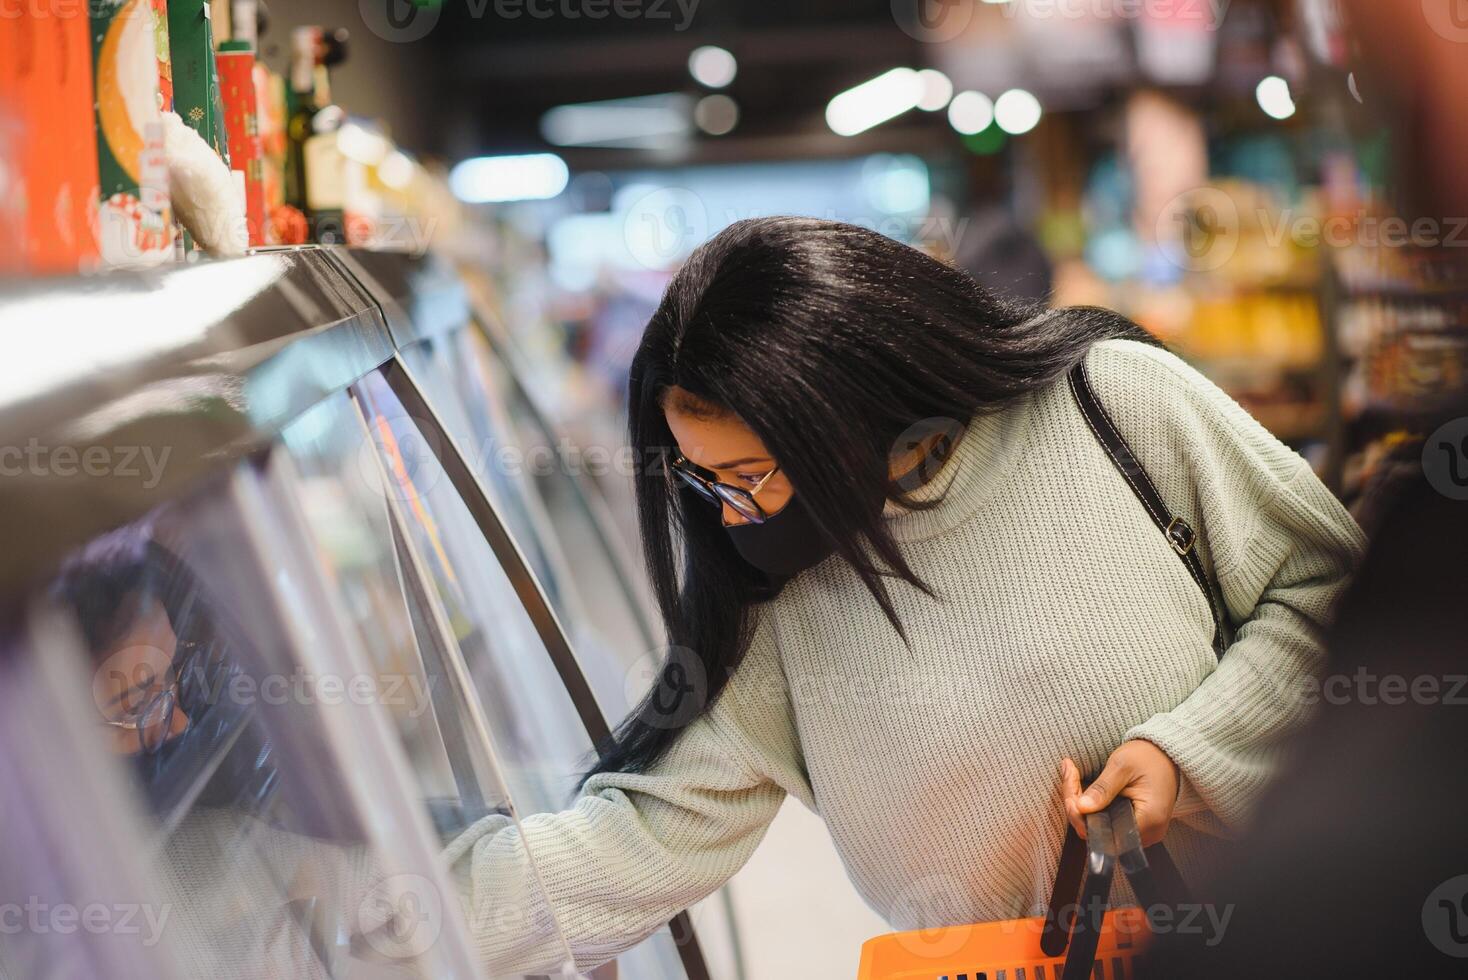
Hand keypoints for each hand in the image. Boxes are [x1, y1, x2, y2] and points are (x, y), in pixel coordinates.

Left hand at [1061, 740, 1179, 846]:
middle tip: (1068, 774)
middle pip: (1099, 833)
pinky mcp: (1135, 826)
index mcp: (1149, 820)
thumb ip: (1102, 789)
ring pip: (1100, 828)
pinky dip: (1092, 807)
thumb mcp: (1122, 766)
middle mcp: (1148, 833)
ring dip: (1082, 806)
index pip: (1105, 834)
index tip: (1069, 795)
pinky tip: (1081, 787)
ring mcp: (1142, 832)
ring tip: (1071, 776)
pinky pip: (1107, 822)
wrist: (1166, 755)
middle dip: (1077, 807)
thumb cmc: (1148, 757)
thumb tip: (1081, 808)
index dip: (1082, 817)